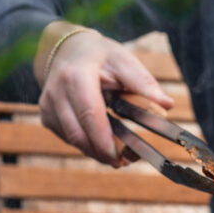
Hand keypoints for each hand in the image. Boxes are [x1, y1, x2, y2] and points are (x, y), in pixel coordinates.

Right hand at [35, 25, 172, 164]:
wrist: (66, 49)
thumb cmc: (99, 56)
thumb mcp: (123, 60)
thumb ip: (143, 83)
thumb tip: (167, 104)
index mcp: (76, 76)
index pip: (89, 114)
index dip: (103, 140)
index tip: (119, 158)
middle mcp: (56, 93)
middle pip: (78, 134)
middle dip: (101, 152)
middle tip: (123, 162)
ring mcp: (47, 106)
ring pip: (72, 140)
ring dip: (95, 151)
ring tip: (117, 157)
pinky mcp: (46, 116)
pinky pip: (68, 137)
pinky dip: (86, 144)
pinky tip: (102, 144)